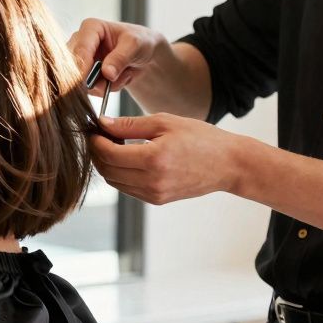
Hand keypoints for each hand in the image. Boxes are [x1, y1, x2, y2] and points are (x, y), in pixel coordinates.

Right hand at [67, 18, 168, 96]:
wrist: (144, 55)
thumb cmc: (140, 41)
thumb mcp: (135, 45)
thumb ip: (120, 58)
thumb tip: (107, 73)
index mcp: (90, 28)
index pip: (81, 49)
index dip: (83, 66)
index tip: (88, 82)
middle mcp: (80, 42)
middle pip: (75, 67)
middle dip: (95, 79)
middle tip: (114, 80)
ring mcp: (80, 60)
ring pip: (81, 81)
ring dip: (103, 85)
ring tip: (122, 76)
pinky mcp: (84, 75)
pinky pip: (89, 89)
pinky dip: (104, 89)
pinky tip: (116, 80)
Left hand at [88, 113, 246, 204]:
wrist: (229, 164)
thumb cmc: (201, 138)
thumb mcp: (165, 123)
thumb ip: (130, 125)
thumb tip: (102, 124)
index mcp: (153, 159)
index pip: (108, 153)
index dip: (95, 141)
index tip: (94, 129)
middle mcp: (151, 181)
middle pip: (107, 169)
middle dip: (97, 152)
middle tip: (101, 136)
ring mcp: (153, 194)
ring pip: (114, 181)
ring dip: (107, 164)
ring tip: (115, 145)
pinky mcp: (156, 200)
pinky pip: (127, 188)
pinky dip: (120, 174)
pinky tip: (128, 158)